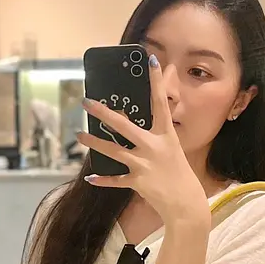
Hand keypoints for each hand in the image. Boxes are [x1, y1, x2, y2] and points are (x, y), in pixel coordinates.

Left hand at [78, 54, 207, 224]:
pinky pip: (115, 179)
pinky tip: (90, 177)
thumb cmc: (179, 174)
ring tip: (79, 136)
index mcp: (165, 135)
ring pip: (113, 151)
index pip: (160, 103)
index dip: (156, 81)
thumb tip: (134, 124)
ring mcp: (144, 164)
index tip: (151, 60)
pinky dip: (103, 179)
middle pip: (124, 126)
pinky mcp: (137, 181)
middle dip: (104, 113)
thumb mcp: (172, 149)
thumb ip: (154, 136)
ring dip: (94, 143)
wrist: (185, 203)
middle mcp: (153, 147)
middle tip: (86, 102)